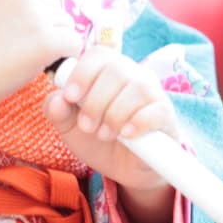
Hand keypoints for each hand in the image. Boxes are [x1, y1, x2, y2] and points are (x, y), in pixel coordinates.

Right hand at [0, 0, 84, 123]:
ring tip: (22, 58)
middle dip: (40, 26)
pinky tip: (43, 65)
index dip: (28, 10)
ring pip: (64, 24)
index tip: (9, 29)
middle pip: (52, 4)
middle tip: (12, 47)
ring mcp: (36, 11)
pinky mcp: (48, 38)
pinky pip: (74, 44)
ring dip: (52, 43)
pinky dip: (65, 58)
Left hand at [42, 43, 184, 201]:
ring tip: (105, 134)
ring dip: (114, 114)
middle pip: (116, 70)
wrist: (125, 168)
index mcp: (108, 71)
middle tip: (87, 126)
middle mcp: (134, 76)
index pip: (99, 54)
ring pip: (137, 88)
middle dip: (95, 101)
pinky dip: (137, 123)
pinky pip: (156, 110)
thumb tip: (56, 100)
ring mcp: (153, 94)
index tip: (70, 97)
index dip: (82, 72)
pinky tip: (126, 135)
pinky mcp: (167, 115)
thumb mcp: (71, 128)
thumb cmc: (99, 139)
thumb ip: (58, 112)